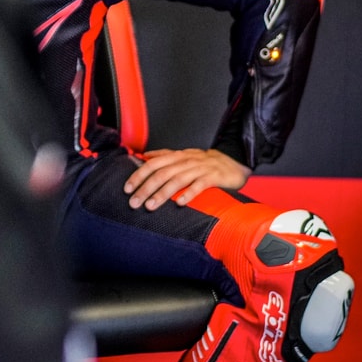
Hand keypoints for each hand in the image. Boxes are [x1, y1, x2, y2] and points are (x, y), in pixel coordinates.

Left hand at [123, 148, 251, 209]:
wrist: (234, 162)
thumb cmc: (204, 162)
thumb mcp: (183, 155)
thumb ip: (164, 155)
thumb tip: (144, 156)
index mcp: (177, 156)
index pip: (153, 164)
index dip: (139, 175)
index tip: (127, 189)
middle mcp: (186, 161)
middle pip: (162, 174)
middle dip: (145, 188)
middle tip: (134, 202)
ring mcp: (200, 169)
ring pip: (177, 180)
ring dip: (162, 194)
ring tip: (150, 206)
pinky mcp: (214, 177)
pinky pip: (200, 185)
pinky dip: (189, 193)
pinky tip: (180, 203)